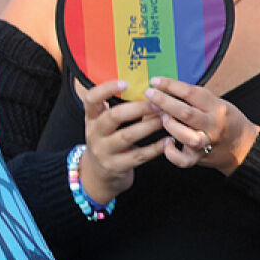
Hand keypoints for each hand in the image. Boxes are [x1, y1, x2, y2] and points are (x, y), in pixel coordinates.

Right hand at [78, 78, 170, 202]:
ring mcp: (103, 151)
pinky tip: (168, 141)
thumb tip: (149, 92)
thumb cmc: (108, 142)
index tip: (126, 83)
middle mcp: (94, 133)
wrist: (98, 176)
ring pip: (128, 136)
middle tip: (157, 103)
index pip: (91, 99)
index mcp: (91, 118)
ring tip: (165, 119)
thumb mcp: (105, 125)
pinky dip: (155, 148)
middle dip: (138, 108)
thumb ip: (121, 111)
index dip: (106, 89)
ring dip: (149, 126)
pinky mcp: (115, 166)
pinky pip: (138, 156)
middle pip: (113, 116)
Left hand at [143, 76, 259, 175]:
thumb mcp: (217, 103)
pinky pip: (184, 160)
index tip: (155, 81)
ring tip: (162, 118)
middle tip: (150, 94)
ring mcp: (207, 142)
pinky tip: (167, 143)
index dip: (170, 85)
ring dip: (171, 126)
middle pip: (186, 113)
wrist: (245, 146)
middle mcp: (213, 124)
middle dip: (164, 102)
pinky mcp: (201, 157)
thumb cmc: (226, 120)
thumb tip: (165, 89)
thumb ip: (195, 98)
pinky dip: (172, 153)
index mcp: (216, 107)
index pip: (191, 93)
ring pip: (187, 136)